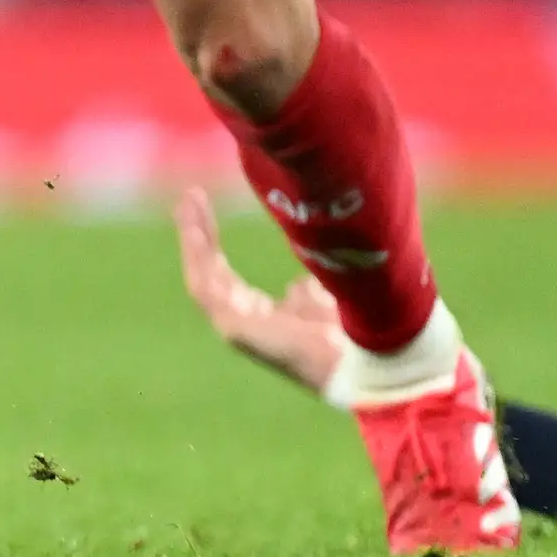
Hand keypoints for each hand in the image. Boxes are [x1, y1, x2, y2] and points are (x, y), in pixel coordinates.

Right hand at [174, 184, 343, 391]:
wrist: (366, 360)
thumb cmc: (354, 337)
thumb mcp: (324, 301)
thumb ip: (306, 293)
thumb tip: (298, 285)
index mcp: (262, 319)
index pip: (226, 275)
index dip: (213, 243)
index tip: (205, 207)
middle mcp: (244, 323)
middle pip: (210, 271)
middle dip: (199, 233)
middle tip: (192, 196)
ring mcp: (236, 328)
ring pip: (202, 276)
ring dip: (193, 238)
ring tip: (190, 202)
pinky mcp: (234, 329)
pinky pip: (205, 288)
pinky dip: (197, 255)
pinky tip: (196, 229)